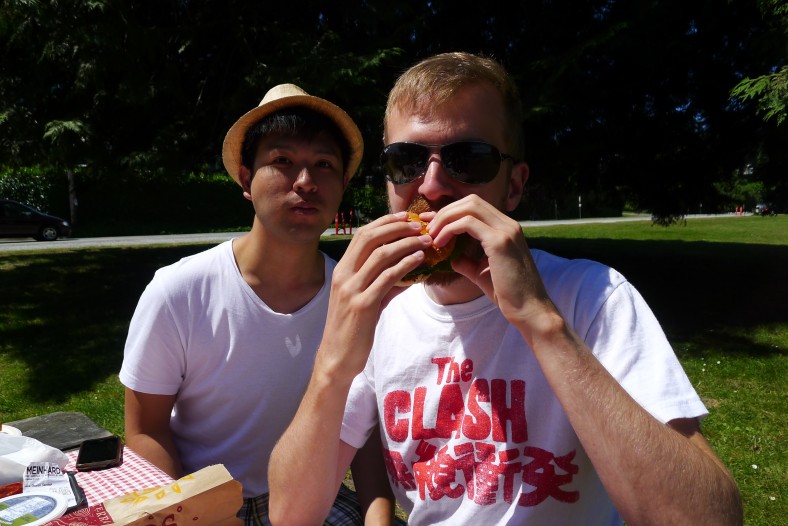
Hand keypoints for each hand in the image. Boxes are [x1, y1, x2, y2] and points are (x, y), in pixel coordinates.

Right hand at [316, 212, 431, 378]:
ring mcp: (352, 290)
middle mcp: (343, 275)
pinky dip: (405, 265)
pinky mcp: (363, 306)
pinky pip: (386, 278)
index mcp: (342, 269)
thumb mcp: (366, 300)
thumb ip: (384, 283)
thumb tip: (409, 271)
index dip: (385, 221)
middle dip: (397, 226)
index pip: (363, 235)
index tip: (406, 216)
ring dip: (406, 243)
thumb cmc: (353, 328)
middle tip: (420, 224)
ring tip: (426, 240)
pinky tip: (420, 260)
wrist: (337, 357)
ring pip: (380, 255)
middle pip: (370, 238)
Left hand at [427, 195, 556, 326]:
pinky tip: (440, 243)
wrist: (529, 309)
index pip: (475, 206)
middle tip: (428, 228)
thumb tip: (450, 257)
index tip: (431, 224)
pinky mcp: (500, 241)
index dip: (451, 211)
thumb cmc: (508, 293)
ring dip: (445, 218)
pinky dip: (450, 229)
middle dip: (446, 211)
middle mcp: (508, 224)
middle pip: (471, 200)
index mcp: (506, 228)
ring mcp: (506, 230)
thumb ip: (467, 261)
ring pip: (469, 207)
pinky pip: (468, 223)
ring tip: (432, 235)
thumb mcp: (482, 272)